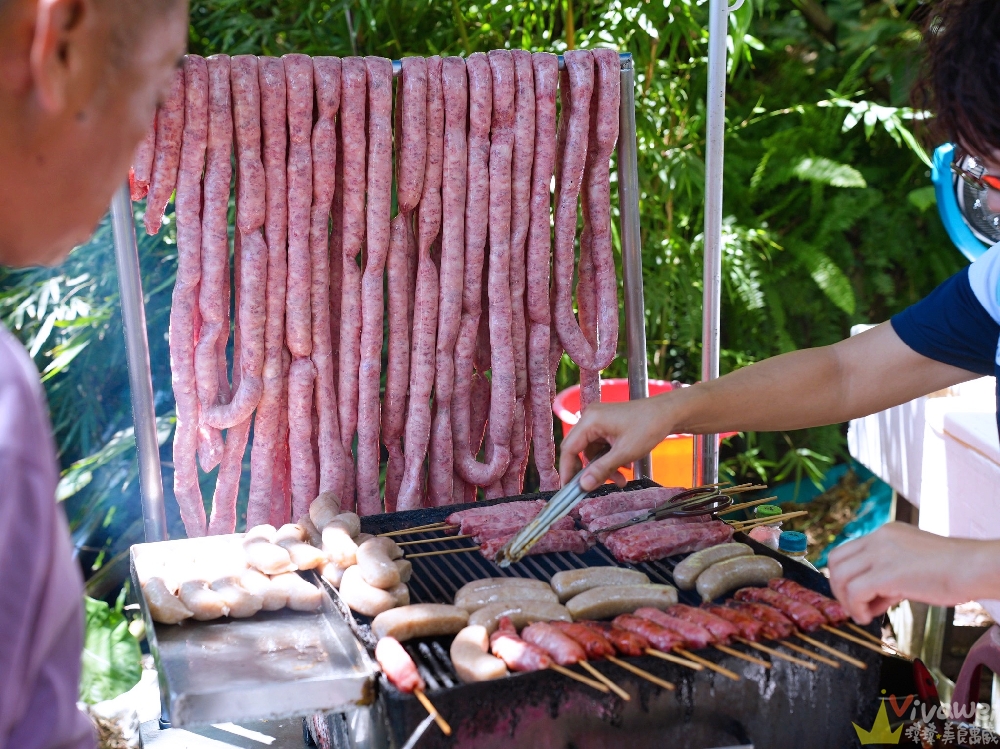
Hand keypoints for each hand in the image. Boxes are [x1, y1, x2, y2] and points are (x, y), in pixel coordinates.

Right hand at [558, 396, 674, 490]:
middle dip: (590, 471)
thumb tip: (583, 486)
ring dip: (604, 467)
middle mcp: (591, 418)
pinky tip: (625, 467)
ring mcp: (599, 421)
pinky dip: (611, 459)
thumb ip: (602, 470)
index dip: (568, 470)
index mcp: (590, 420)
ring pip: (593, 452)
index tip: (569, 489)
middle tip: (593, 487)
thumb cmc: (648, 427)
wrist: (669, 413)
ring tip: (621, 480)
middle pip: (579, 450)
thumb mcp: (624, 453)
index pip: (569, 448)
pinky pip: (602, 447)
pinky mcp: (608, 425)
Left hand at [827, 523, 999, 623]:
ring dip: (845, 599)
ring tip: (861, 614)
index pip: (847, 550)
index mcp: (885, 533)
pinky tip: (867, 617)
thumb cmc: (951, 571)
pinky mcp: (886, 572)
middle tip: (852, 606)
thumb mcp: (912, 566)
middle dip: (838, 587)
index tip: (855, 595)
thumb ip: (889, 577)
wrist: (973, 568)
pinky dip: (855, 607)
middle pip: (835, 560)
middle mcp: (879, 538)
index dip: (845, 575)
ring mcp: (880, 553)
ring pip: (840, 575)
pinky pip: (854, 591)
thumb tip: (871, 599)